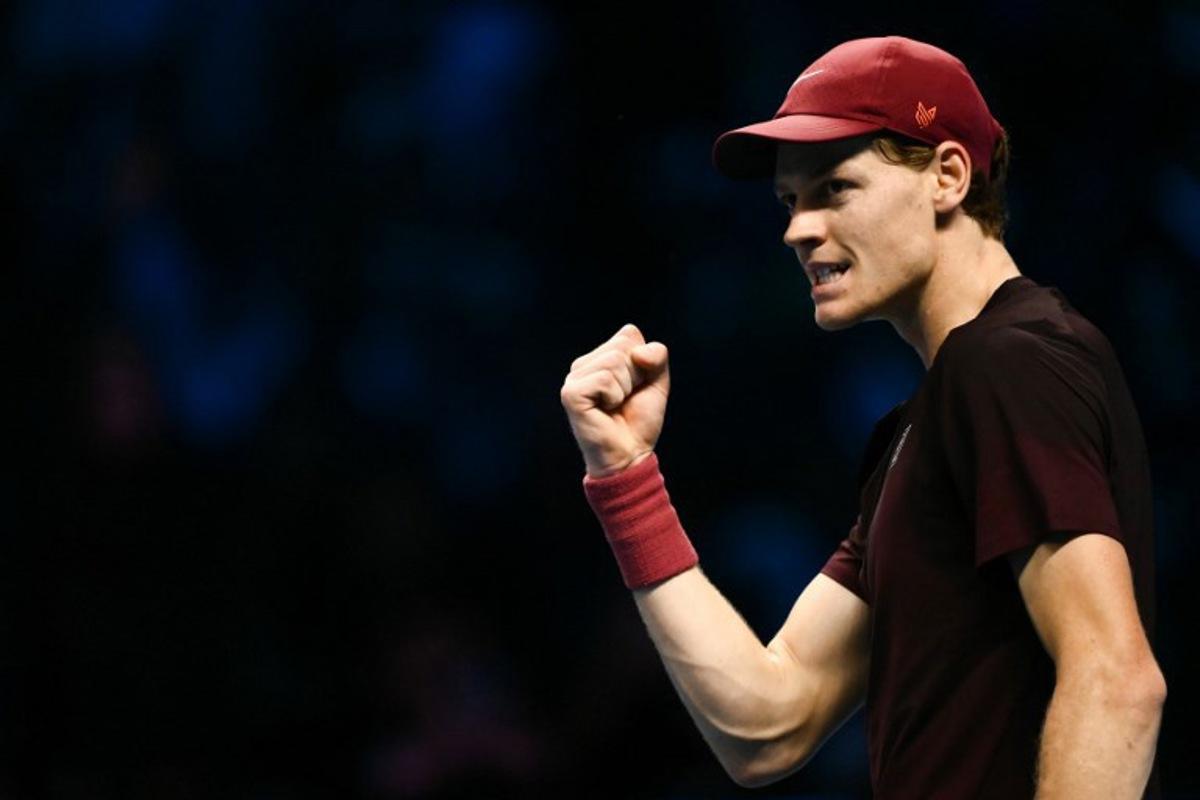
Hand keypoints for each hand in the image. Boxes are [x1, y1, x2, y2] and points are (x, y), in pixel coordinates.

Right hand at [560, 323, 670, 477]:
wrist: (630, 455)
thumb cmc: (638, 421)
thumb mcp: (657, 382)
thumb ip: (657, 356)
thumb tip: (638, 353)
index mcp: (599, 358)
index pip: (629, 334)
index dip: (643, 362)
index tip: (635, 387)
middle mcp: (583, 364)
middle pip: (623, 346)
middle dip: (635, 375)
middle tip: (625, 399)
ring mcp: (574, 379)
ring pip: (614, 362)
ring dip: (625, 388)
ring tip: (615, 406)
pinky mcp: (571, 394)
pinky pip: (605, 380)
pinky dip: (614, 396)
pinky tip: (606, 410)